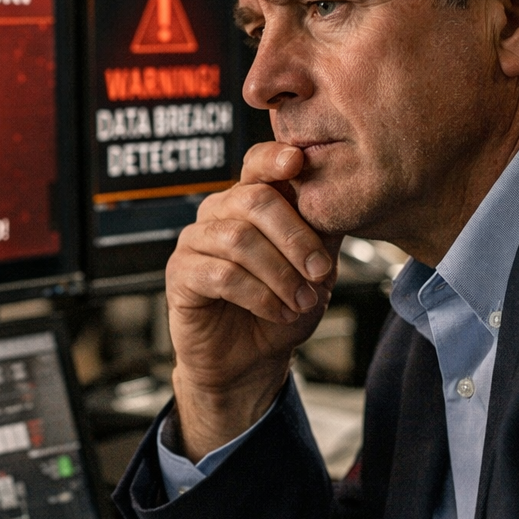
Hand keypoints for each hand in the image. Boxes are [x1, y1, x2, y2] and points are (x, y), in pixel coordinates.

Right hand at [165, 142, 340, 459]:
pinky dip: (259, 296)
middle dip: (295, 238)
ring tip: (302, 301)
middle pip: (253, 200)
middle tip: (321, 273)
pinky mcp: (180, 274)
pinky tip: (279, 312)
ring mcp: (194, 241)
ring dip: (280, 275)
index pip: (257, 164)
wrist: (253, 359)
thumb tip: (337, 201)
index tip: (298, 162)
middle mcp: (218, 212)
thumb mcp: (314, 269)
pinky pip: (221, 274)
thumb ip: (322, 234)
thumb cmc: (282, 307)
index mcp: (250, 200)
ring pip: (238, 239)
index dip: (274, 158)